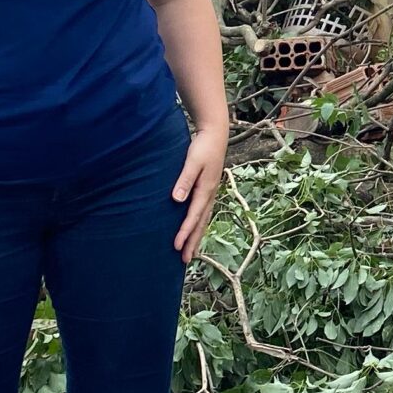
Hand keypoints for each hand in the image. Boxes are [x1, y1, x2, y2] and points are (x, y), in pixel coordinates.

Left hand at [172, 124, 227, 259]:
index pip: (194, 216)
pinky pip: (204, 212)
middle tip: (185, 260)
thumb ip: (185, 180)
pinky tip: (195, 228)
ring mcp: (211, 192)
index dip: (185, 232)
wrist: (216, 133)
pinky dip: (199, 224)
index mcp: (206, 189)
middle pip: (201, 223)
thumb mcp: (192, 161)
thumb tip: (176, 200)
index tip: (176, 246)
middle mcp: (211, 194)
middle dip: (193, 241)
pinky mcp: (209, 189)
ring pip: (204, 219)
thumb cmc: (203, 146)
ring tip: (191, 251)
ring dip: (197, 235)